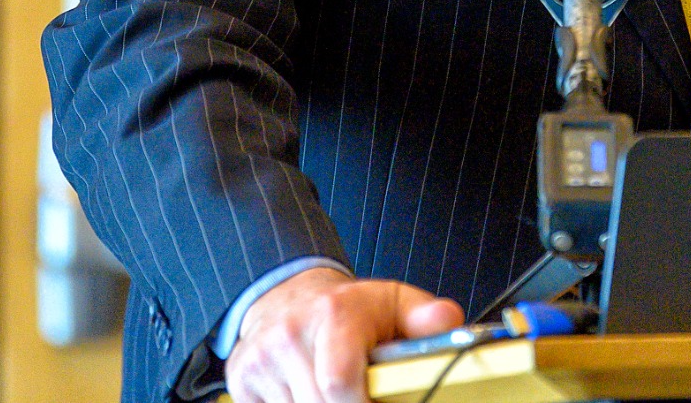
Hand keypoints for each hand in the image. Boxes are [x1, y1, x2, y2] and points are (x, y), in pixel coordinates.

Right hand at [226, 266, 463, 402]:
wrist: (290, 296)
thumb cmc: (351, 308)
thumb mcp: (394, 303)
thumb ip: (425, 318)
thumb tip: (450, 321)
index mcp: (336, 312)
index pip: (339, 380)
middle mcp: (292, 332)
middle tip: (363, 397)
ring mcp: (262, 356)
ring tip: (338, 391)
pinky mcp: (240, 377)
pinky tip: (308, 393)